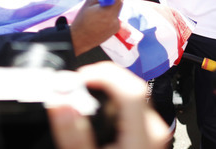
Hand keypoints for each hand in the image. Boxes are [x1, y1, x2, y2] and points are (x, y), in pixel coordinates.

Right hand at [47, 61, 170, 148]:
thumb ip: (74, 134)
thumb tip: (61, 101)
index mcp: (143, 135)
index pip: (131, 87)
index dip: (103, 74)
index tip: (77, 79)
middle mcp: (153, 132)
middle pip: (131, 89)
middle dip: (100, 81)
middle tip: (72, 87)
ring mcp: (153, 136)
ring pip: (131, 99)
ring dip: (105, 94)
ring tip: (78, 100)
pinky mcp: (147, 141)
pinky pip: (131, 113)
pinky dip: (111, 108)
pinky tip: (93, 118)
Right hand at [69, 0, 123, 54]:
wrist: (79, 39)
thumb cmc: (81, 20)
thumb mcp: (89, 3)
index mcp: (109, 11)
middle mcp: (115, 19)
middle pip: (121, 2)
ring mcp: (116, 25)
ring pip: (118, 10)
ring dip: (112, 7)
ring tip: (100, 11)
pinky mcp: (115, 30)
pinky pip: (116, 18)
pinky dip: (111, 16)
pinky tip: (101, 19)